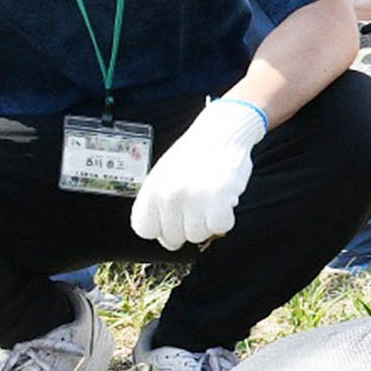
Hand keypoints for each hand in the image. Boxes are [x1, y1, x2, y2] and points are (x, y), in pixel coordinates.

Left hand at [131, 98, 267, 249]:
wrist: (221, 133)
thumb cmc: (194, 155)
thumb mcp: (163, 175)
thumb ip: (157, 204)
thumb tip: (164, 236)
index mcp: (151, 189)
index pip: (145, 229)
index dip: (161, 229)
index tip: (172, 221)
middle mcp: (169, 196)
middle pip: (173, 238)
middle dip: (186, 227)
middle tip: (197, 208)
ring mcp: (193, 199)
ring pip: (197, 235)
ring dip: (207, 222)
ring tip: (210, 200)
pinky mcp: (219, 200)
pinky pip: (220, 227)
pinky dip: (225, 218)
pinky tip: (223, 201)